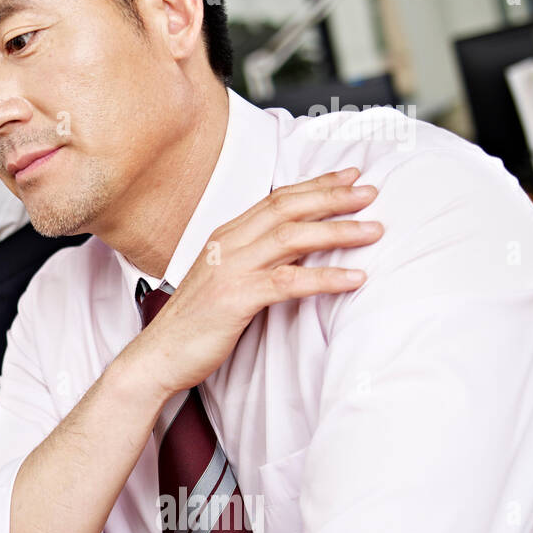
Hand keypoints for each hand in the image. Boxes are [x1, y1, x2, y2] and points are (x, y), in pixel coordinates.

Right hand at [134, 166, 382, 397]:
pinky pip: (290, 281)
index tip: (350, 177)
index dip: (316, 185)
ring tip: (373, 230)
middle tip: (371, 193)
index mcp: (225, 236)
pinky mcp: (236, 298)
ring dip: (338, 232)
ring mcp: (230, 269)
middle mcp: (228, 245)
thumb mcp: (224, 279)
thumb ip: (254, 259)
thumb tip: (297, 250)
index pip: (276, 199)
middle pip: (287, 208)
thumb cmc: (194, 323)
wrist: (159, 355)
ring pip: (292, 238)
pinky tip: (354, 278)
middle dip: (333, 197)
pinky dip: (326, 277)